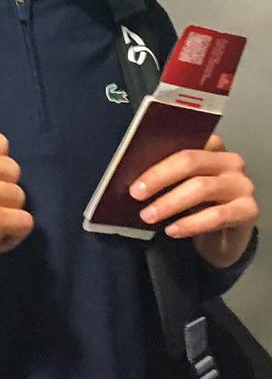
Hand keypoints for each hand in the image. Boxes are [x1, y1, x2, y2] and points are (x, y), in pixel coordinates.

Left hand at [130, 134, 257, 267]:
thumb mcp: (180, 185)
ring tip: (148, 216)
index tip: (130, 167)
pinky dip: (190, 224)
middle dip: (159, 177)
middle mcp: (230, 161)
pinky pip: (217, 215)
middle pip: (191, 161)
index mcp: (211, 146)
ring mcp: (242, 184)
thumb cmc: (196, 205)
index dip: (156, 154)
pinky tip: (172, 230)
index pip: (183, 141)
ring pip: (201, 187)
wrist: (224, 237)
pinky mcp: (248, 210)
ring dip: (170, 203)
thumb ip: (165, 175)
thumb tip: (132, 177)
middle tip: (136, 193)